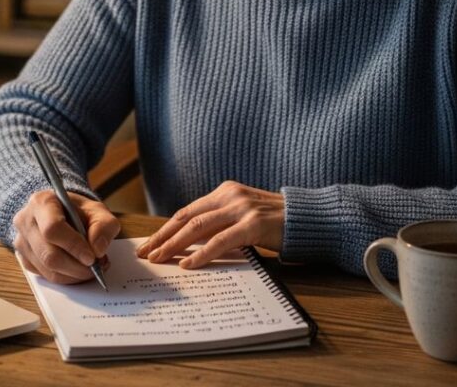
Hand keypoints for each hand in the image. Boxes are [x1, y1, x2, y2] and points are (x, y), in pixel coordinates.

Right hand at [13, 190, 120, 284]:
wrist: (62, 213)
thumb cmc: (77, 211)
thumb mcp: (96, 210)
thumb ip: (103, 225)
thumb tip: (98, 249)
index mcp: (41, 202)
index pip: (53, 228)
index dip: (73, 246)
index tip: (92, 257)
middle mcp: (26, 220)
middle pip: (49, 254)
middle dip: (76, 266)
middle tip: (95, 267)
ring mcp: (22, 241)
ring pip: (48, 269)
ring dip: (74, 275)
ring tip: (90, 268)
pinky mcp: (24, 258)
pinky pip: (46, 277)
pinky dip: (66, 278)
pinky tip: (77, 269)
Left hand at [136, 181, 284, 269]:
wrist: (310, 218)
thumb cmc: (276, 223)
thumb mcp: (244, 217)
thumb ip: (222, 224)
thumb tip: (191, 244)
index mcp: (224, 192)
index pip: (187, 212)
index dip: (165, 229)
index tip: (149, 244)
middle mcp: (229, 195)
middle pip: (186, 218)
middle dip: (163, 237)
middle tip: (146, 254)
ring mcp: (241, 208)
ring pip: (198, 227)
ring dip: (175, 245)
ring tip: (160, 259)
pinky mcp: (254, 224)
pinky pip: (222, 241)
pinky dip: (202, 254)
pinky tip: (189, 265)